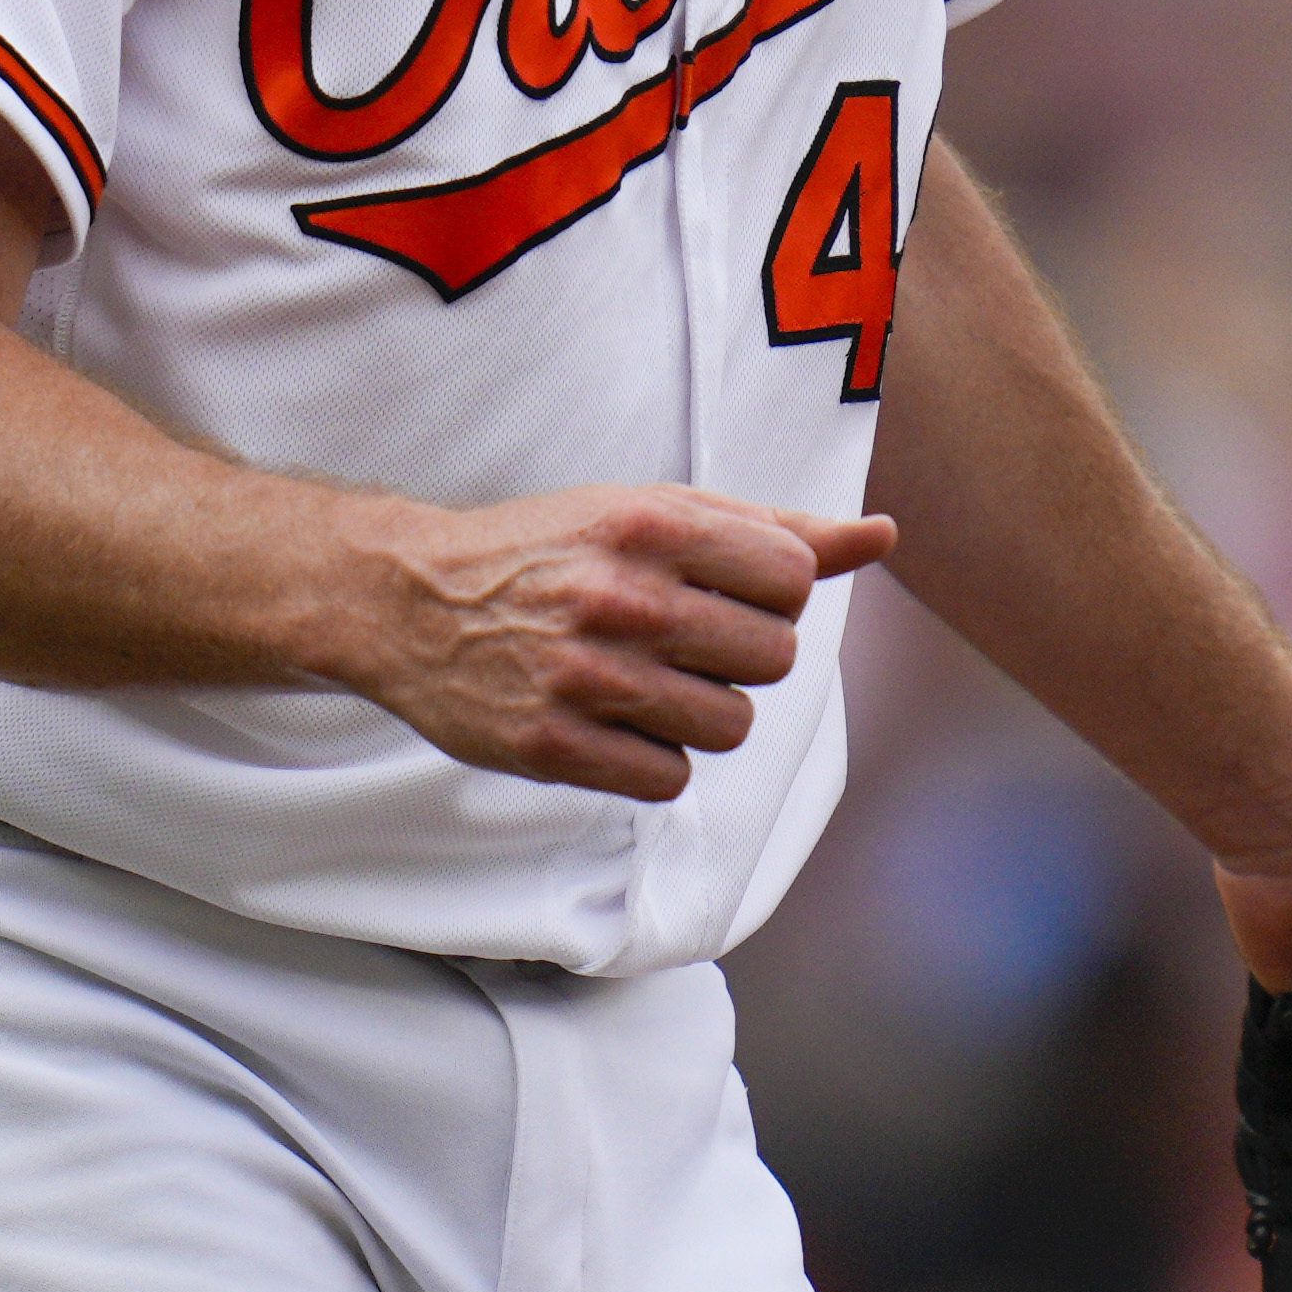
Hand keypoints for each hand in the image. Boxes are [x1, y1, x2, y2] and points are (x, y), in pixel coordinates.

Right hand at [310, 487, 893, 800]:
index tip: (723, 591)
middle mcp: (623, 598)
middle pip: (774, 658)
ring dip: (701, 713)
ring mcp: (586, 677)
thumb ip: (772, 526)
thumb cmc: (548, 550)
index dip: (771, 593)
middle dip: (740, 654)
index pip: (793, 578)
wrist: (409, 600)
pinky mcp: (552, 746)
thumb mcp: (651, 511)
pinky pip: (668, 780)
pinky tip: (612, 723)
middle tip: (679, 640)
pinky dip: (652, 759)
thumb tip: (882, 536)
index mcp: (651, 526)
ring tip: (646, 683)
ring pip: (730, 726)